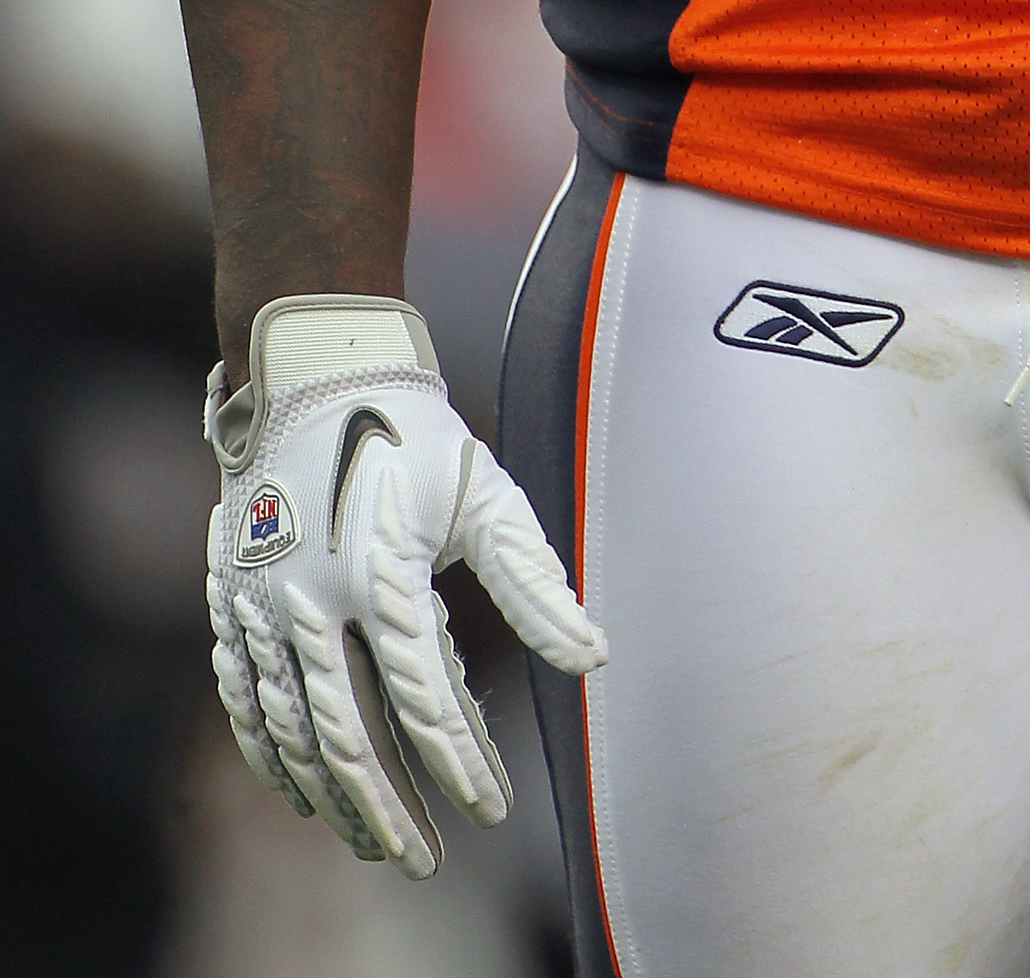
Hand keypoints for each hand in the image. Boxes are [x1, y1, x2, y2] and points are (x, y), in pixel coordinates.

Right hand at [205, 294, 604, 876]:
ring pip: (293, 733)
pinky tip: (301, 794)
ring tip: (374, 844)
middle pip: (350, 738)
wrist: (314, 373)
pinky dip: (270, 757)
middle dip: (390, 811)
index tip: (491, 811)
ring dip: (333, 799)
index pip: (426, 700)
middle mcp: (315, 602)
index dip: (461, 765)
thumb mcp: (486, 495)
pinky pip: (244, 701)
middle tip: (426, 861)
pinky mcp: (232, 603)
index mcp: (384, 575)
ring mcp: (264, 607)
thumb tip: (592, 657)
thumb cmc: (415, 434)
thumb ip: (535, 583)